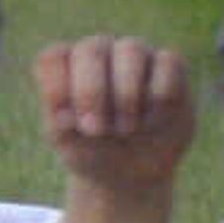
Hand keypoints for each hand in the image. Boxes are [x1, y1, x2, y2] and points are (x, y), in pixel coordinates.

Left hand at [36, 36, 194, 199]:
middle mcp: (100, 53)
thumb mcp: (69, 144)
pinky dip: (159, 92)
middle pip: (91, 50)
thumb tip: (67, 116)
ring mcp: (136, 55)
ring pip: (131, 49)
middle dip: (91, 92)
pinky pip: (168, 61)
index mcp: (66, 66)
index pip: (53, 57)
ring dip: (127, 93)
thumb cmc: (90, 150)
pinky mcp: (170, 66)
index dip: (56, 86)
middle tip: (96, 130)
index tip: (63, 121)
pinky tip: (154, 120)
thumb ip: (60, 126)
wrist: (131, 173)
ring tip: (126, 129)